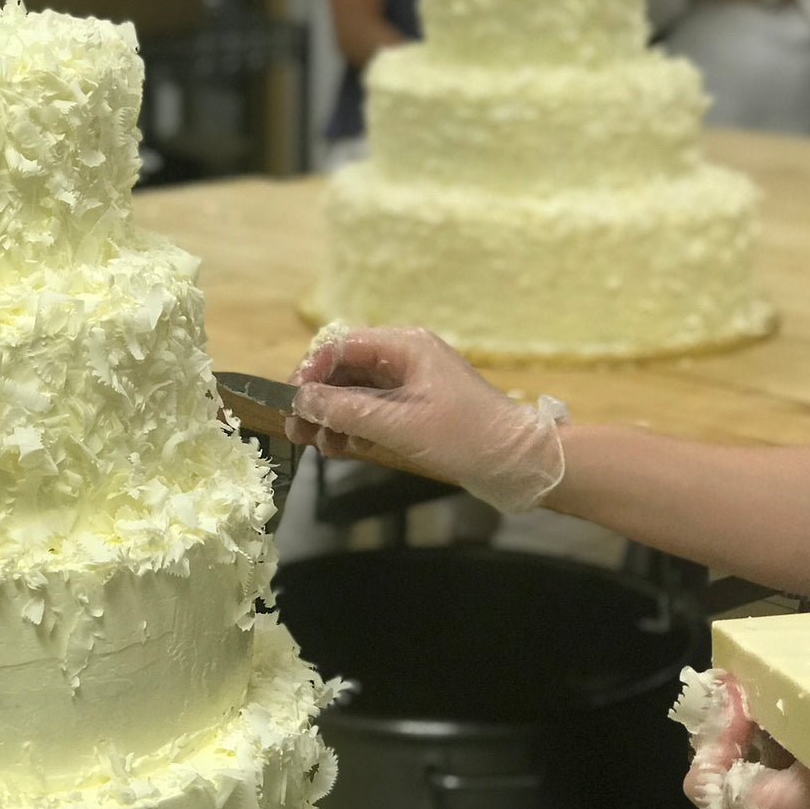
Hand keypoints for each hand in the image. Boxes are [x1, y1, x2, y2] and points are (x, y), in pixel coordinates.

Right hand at [284, 326, 565, 513]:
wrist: (518, 462)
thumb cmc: (466, 436)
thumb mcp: (400, 425)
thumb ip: (347, 411)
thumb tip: (302, 400)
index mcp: (405, 346)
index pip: (341, 345)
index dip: (311, 371)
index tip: (291, 401)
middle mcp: (405, 358)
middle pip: (344, 369)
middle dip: (317, 399)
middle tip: (296, 431)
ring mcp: (410, 384)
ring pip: (355, 393)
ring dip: (332, 417)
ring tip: (319, 445)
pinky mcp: (414, 410)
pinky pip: (371, 411)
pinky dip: (352, 427)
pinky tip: (341, 447)